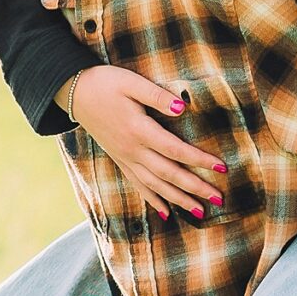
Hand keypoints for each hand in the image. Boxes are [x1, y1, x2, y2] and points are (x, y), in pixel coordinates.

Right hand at [60, 63, 227, 219]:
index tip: (222, 168)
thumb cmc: (106, 83)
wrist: (74, 93)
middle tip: (219, 199)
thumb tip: (183, 107)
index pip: (176, 150)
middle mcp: (133, 150)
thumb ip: (157, 96)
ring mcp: (125, 158)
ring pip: (156, 185)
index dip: (200, 160)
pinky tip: (166, 213)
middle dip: (195, 188)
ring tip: (200, 212)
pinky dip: (153, 200)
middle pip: (169, 174)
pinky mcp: (120, 160)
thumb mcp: (132, 82)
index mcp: (139, 130)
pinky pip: (138, 185)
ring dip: (179, 199)